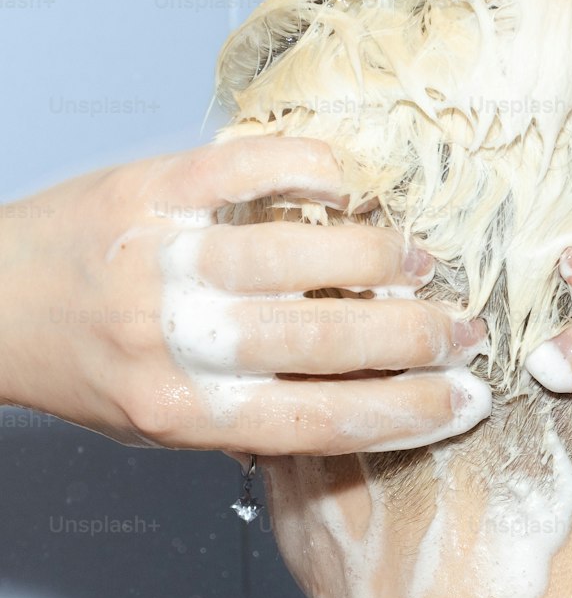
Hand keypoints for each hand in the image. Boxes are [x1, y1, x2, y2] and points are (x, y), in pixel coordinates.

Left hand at [0, 137, 489, 453]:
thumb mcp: (155, 426)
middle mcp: (174, 340)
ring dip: (379, 256)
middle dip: (417, 337)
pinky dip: (311, 171)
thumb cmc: (78, 369)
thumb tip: (355, 410)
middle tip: (467, 330)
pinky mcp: (150, 189)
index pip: (324, 418)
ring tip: (423, 262)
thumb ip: (245, 420)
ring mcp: (164, 258)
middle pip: (327, 339)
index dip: (411, 412)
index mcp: (182, 412)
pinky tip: (351, 184)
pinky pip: (247, 171)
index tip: (467, 402)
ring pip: (299, 255)